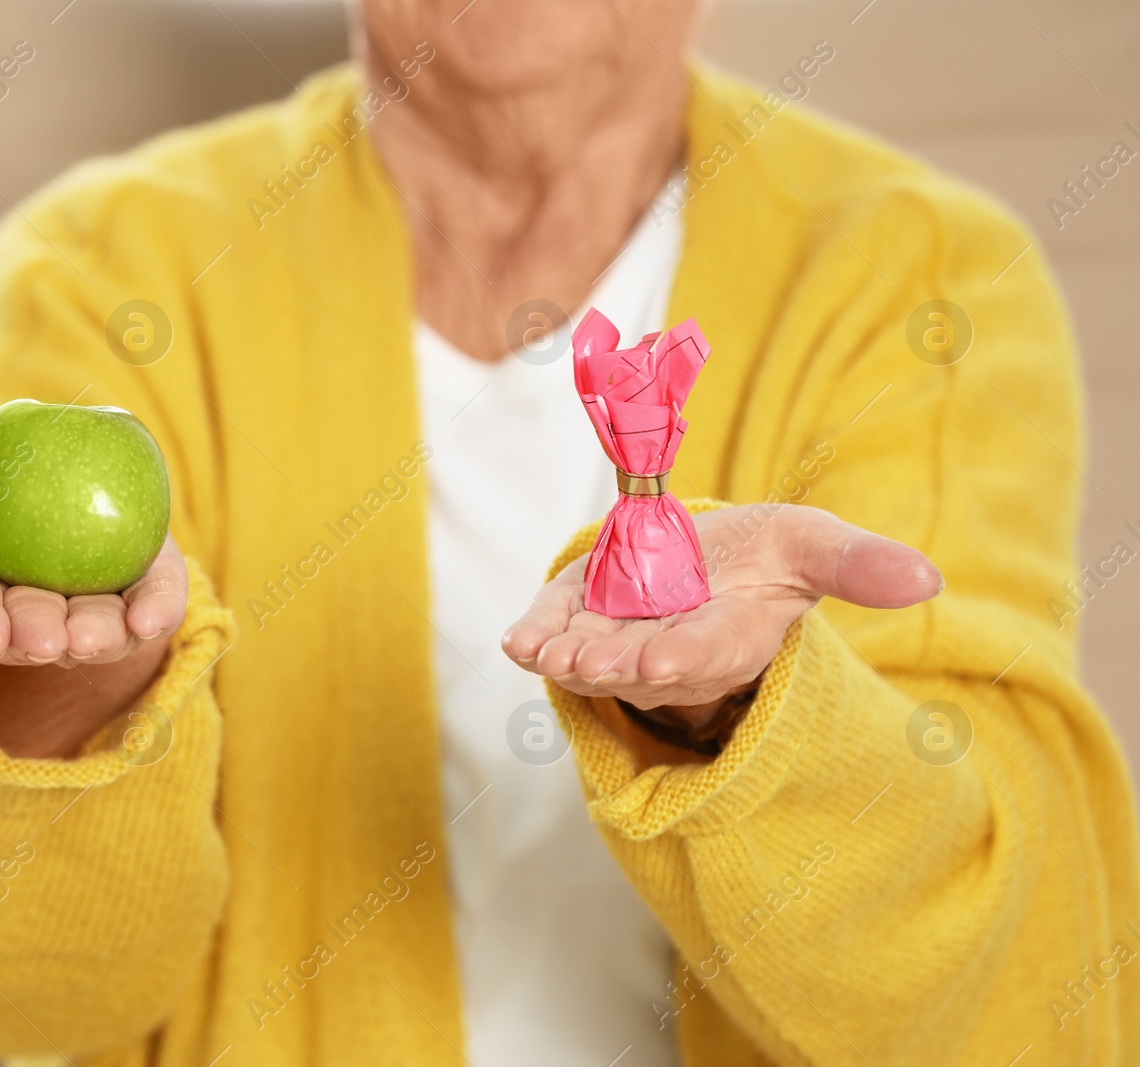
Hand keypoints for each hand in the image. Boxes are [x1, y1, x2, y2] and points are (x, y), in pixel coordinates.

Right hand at [0, 470, 187, 755]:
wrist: (67, 520)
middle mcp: (35, 622)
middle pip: (32, 631)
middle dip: (33, 632)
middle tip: (38, 627)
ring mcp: (93, 617)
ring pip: (93, 631)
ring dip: (93, 633)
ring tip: (92, 629)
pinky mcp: (145, 602)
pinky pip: (156, 610)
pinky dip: (157, 611)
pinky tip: (156, 613)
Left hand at [502, 504, 941, 735]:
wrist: (697, 553)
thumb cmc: (759, 554)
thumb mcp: (809, 543)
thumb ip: (857, 563)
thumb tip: (930, 580)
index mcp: (733, 634)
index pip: (711, 653)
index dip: (687, 658)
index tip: (663, 662)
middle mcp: (672, 648)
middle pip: (644, 666)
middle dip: (618, 666)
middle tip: (592, 665)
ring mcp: (620, 639)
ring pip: (594, 660)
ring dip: (571, 661)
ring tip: (552, 657)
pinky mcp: (578, 620)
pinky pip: (552, 635)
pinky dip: (532, 638)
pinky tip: (516, 641)